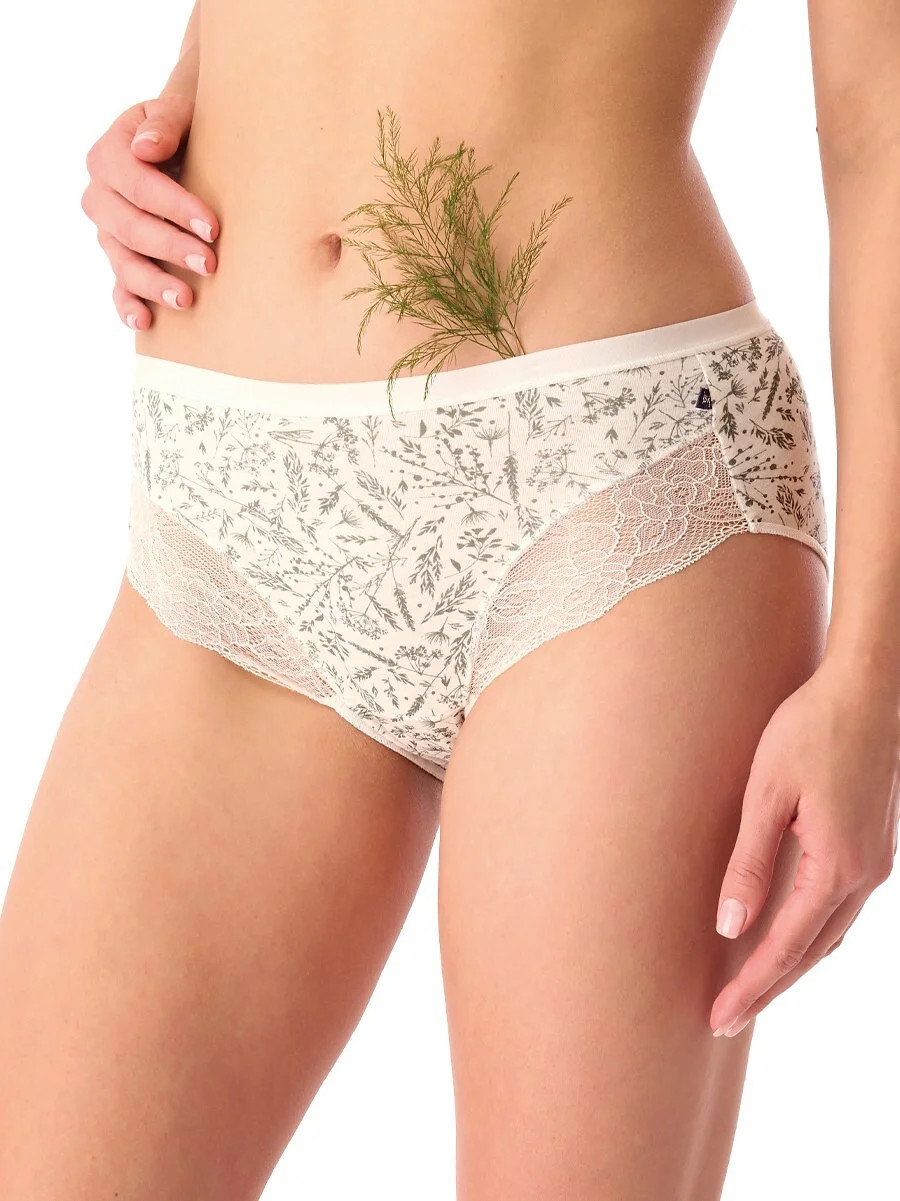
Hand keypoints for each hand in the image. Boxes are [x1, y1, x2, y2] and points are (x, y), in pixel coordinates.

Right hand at [80, 96, 218, 330]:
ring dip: (153, 284)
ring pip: (123, 263)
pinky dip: (128, 306)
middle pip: (130, 229)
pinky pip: (118, 287)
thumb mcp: (177, 111)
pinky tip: (146, 322)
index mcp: (109, 156)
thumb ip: (165, 122)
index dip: (174, 207)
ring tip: (186, 298)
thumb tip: (147, 148)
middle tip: (210, 263)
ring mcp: (108, 233)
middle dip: (170, 248)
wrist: (182, 147)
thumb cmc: (184, 129)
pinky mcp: (121, 259)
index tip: (211, 227)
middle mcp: (101, 197)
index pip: (138, 185)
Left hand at [709, 656, 898, 1036]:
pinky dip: (809, 933)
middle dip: (768, 986)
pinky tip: (785, 934)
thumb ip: (750, 863)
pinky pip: (839, 908)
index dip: (750, 985)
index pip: (784, 947)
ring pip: (829, 933)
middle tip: (725, 1017)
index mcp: (836, 866)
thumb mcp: (766, 794)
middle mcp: (865, 875)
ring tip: (750, 986)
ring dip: (791, 963)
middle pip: (811, 952)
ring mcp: (875, 862)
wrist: (869, 690)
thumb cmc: (810, 729)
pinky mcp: (872, 845)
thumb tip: (729, 927)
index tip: (718, 1017)